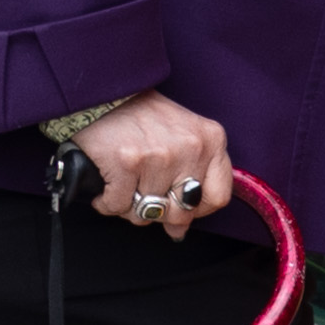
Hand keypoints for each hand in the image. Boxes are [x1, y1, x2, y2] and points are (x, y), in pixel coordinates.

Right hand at [78, 98, 235, 232]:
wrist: (105, 94)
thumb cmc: (144, 117)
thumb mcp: (183, 136)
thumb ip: (192, 179)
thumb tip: (179, 231)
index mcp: (211, 140)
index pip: (219, 197)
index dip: (198, 211)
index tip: (180, 207)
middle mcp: (191, 148)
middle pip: (181, 212)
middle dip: (158, 213)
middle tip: (142, 195)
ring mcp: (160, 156)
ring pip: (146, 213)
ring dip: (128, 207)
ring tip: (123, 185)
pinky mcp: (128, 162)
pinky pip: (118, 206)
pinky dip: (107, 202)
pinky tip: (106, 187)